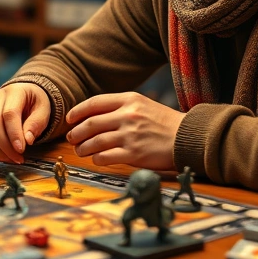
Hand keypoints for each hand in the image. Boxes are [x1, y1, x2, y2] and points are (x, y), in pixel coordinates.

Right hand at [0, 83, 50, 163]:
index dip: (14, 134)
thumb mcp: (43, 110)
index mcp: (13, 92)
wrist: (25, 95)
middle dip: (4, 146)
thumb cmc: (35, 103)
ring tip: (10, 159)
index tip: (21, 150)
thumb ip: (36, 123)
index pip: (9, 114)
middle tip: (18, 158)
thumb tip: (27, 140)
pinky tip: (1, 156)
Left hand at [65, 92, 183, 170]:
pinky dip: (96, 158)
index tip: (70, 119)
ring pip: (95, 141)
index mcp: (130, 100)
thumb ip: (120, 107)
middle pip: (91, 123)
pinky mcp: (134, 153)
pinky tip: (96, 159)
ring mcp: (131, 135)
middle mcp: (128, 115)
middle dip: (76, 132)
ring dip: (83, 147)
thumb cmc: (164, 123)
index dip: (78, 111)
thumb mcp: (143, 105)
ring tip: (80, 150)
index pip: (94, 103)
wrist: (188, 138)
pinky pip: (105, 157)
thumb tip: (92, 116)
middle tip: (71, 138)